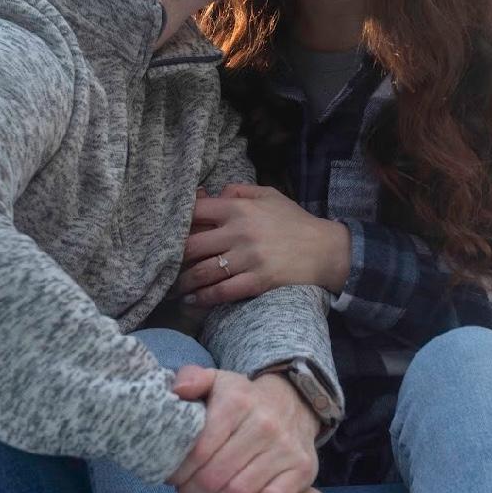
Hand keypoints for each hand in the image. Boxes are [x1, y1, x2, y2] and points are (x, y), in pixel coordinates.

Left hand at [169, 366, 319, 492]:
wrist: (294, 402)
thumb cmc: (245, 400)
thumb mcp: (218, 381)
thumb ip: (192, 379)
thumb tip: (176, 392)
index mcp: (238, 402)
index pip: (200, 449)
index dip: (180, 471)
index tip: (172, 478)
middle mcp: (264, 425)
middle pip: (216, 476)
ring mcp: (285, 449)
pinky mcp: (302, 470)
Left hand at [175, 184, 350, 305]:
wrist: (327, 250)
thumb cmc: (296, 222)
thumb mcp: (270, 195)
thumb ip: (239, 191)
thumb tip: (213, 195)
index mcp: (239, 208)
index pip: (195, 211)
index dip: (177, 223)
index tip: (170, 234)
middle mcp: (239, 232)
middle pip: (190, 245)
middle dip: (174, 258)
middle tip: (165, 267)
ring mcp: (247, 258)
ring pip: (202, 272)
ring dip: (183, 282)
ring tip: (175, 288)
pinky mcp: (256, 282)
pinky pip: (221, 292)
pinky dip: (203, 298)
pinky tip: (193, 301)